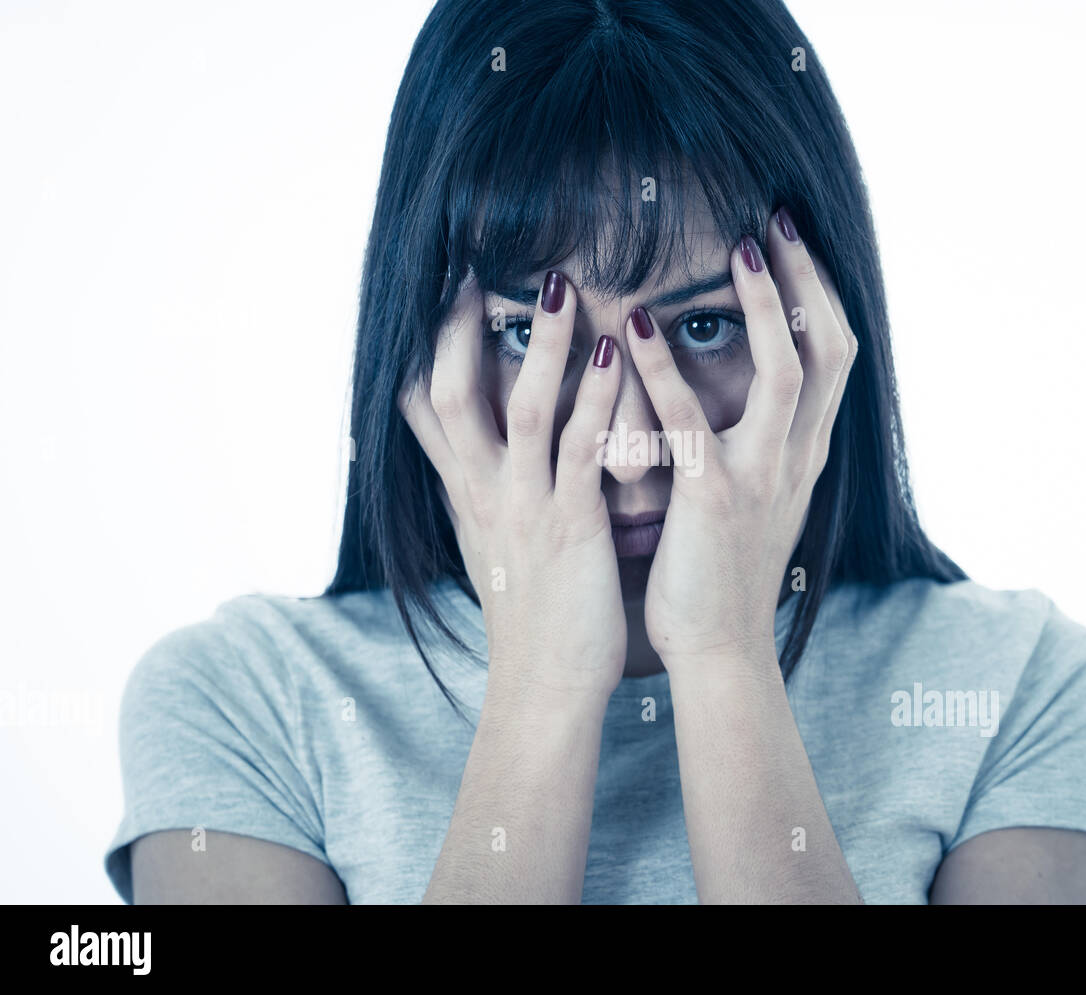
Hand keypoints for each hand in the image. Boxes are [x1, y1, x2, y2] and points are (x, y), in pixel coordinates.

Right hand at [400, 270, 626, 703]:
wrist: (544, 688)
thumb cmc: (531, 616)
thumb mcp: (494, 547)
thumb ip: (488, 494)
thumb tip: (481, 458)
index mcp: (466, 496)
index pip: (421, 410)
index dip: (424, 347)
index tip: (435, 294)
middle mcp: (483, 495)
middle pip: (450, 393)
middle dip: (462, 326)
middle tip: (481, 264)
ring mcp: (524, 509)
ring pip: (521, 410)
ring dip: (540, 345)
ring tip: (560, 285)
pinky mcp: (570, 529)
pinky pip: (580, 452)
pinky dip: (594, 400)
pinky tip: (616, 354)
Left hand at [625, 208, 857, 669]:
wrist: (720, 650)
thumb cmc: (723, 572)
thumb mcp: (755, 499)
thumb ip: (754, 443)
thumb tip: (736, 391)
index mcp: (805, 455)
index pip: (834, 357)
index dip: (819, 294)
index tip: (792, 241)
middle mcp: (798, 458)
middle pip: (830, 348)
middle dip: (809, 279)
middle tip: (776, 219)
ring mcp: (763, 478)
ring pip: (786, 372)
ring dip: (765, 303)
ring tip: (736, 247)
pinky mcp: (715, 502)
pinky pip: (694, 424)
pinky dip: (664, 372)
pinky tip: (634, 329)